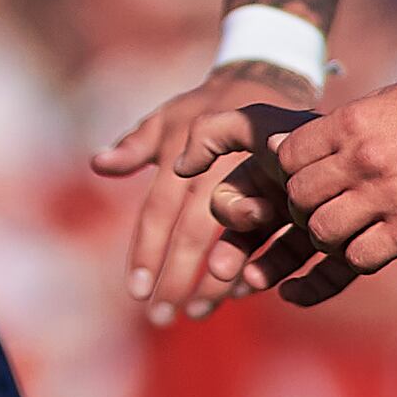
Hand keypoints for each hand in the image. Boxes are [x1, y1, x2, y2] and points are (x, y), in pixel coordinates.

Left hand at [86, 66, 318, 324]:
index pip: (159, 211)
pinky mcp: (298, 190)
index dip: (146, 251)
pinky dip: (263, 264)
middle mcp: (223, 165)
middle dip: (177, 277)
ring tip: (199, 312)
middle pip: (195, 230)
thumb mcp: (169, 116)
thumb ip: (136, 145)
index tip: (134, 291)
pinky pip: (283, 236)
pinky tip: (243, 290)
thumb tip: (98, 165)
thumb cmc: (209, 103)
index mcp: (187, 151)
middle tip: (161, 318)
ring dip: (218, 280)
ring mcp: (264, 177)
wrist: (274, 78)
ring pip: (240, 238)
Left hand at [265, 70, 396, 300]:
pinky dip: (357, 257)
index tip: (309, 179)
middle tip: (323, 210)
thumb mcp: (391, 101)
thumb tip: (286, 141)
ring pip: (322, 232)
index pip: (286, 156)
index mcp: (351, 122)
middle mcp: (362, 159)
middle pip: (298, 197)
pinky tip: (373, 247)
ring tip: (346, 232)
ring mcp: (388, 196)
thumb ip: (343, 125)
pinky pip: (360, 258)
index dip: (289, 173)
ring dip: (327, 238)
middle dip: (302, 209)